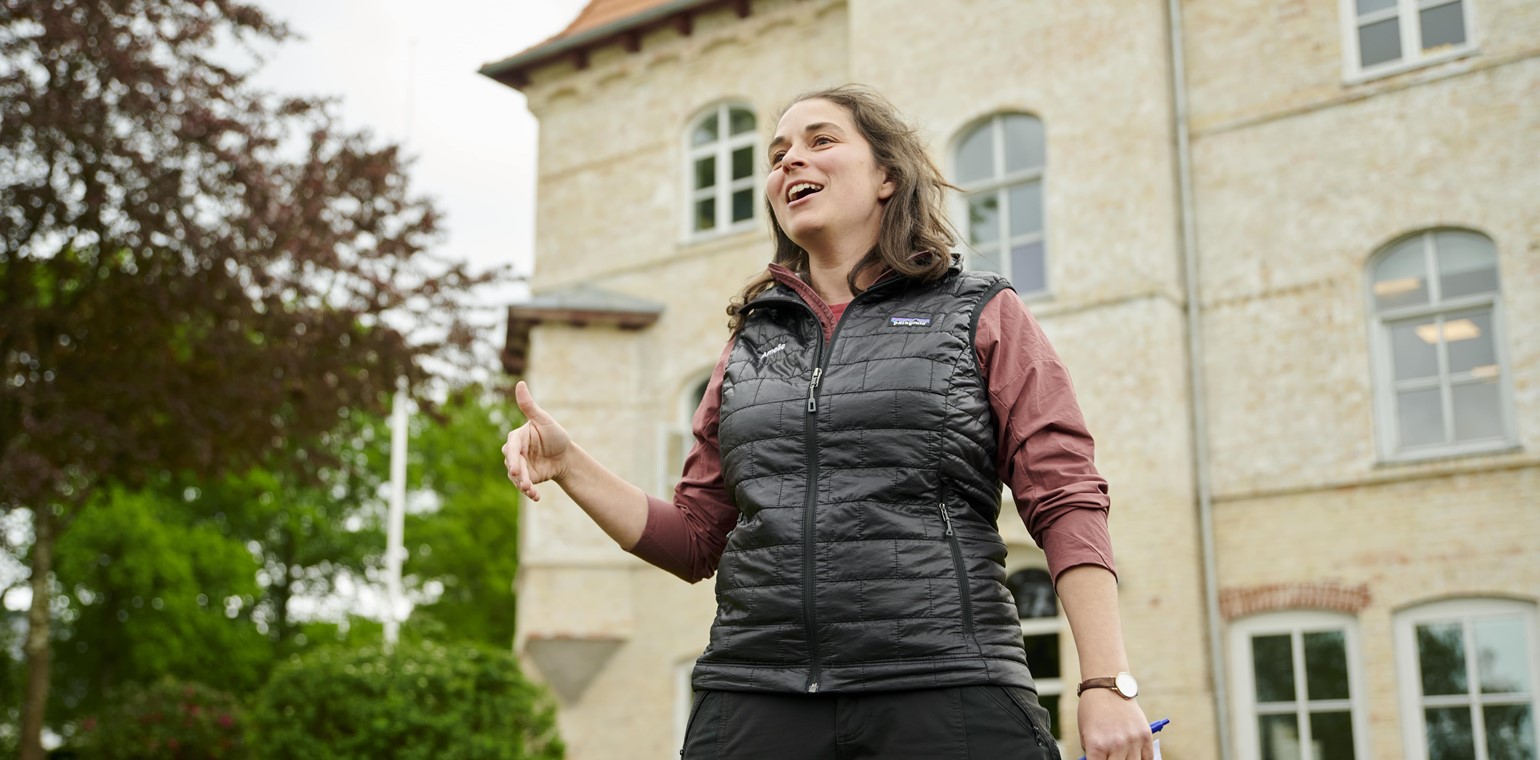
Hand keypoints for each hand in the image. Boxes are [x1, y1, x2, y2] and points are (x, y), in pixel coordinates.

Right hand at [501, 381, 571, 501]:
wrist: (565, 455)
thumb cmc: (555, 434)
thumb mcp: (544, 420)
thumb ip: (529, 406)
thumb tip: (520, 383)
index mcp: (517, 437)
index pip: (512, 447)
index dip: (513, 457)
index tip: (516, 468)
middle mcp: (515, 452)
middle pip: (512, 464)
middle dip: (517, 474)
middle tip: (524, 483)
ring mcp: (519, 466)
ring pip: (516, 477)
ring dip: (523, 485)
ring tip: (532, 492)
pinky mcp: (525, 478)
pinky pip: (523, 486)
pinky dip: (529, 492)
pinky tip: (536, 497)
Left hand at [1078, 689, 1152, 759]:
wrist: (1107, 688)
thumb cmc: (1092, 711)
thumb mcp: (1085, 734)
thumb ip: (1093, 753)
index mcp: (1096, 746)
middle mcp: (1116, 745)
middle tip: (1112, 757)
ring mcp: (1132, 741)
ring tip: (1122, 754)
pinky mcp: (1145, 735)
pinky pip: (1148, 758)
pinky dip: (1143, 759)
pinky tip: (1135, 755)